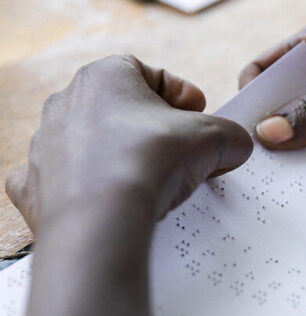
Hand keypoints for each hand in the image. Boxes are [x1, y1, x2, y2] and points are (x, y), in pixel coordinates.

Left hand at [6, 54, 252, 232]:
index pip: (150, 75)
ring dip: (126, 155)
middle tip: (183, 150)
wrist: (102, 219)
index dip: (182, 94)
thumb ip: (230, 135)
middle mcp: (67, 103)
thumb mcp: (213, 138)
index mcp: (104, 76)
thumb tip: (236, 146)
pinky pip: (68, 177)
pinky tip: (116, 198)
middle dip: (156, 128)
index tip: (200, 114)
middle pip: (123, 109)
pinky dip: (92, 185)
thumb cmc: (150, 161)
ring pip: (97, 143)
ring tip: (156, 180)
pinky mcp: (38, 185)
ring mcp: (48, 145)